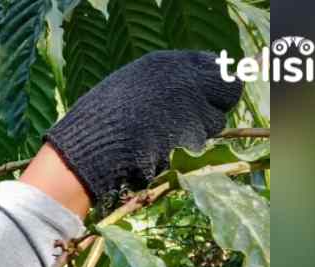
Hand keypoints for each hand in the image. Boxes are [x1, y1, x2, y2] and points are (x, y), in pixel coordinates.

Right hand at [43, 50, 243, 205]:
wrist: (88, 151)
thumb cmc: (97, 122)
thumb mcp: (128, 86)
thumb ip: (162, 84)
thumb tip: (188, 89)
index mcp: (167, 64)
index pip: (212, 67)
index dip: (208, 84)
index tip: (201, 96)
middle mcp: (187, 81)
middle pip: (226, 92)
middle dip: (214, 106)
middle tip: (194, 119)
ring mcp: (193, 111)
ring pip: (215, 123)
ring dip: (199, 132)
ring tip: (167, 139)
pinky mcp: (193, 141)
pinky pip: (200, 147)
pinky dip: (185, 152)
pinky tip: (161, 154)